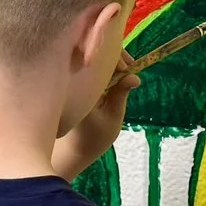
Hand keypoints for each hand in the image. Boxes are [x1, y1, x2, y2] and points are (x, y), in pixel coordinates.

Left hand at [54, 58, 137, 180]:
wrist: (72, 152)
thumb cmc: (93, 137)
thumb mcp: (113, 116)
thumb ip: (121, 93)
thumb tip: (135, 76)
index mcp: (78, 86)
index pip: (96, 56)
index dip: (115, 56)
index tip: (128, 68)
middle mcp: (71, 80)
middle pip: (92, 53)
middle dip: (113, 56)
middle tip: (129, 68)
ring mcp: (69, 82)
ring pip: (91, 60)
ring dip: (108, 63)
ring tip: (123, 73)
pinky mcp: (71, 85)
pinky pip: (87, 69)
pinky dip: (101, 70)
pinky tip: (113, 77)